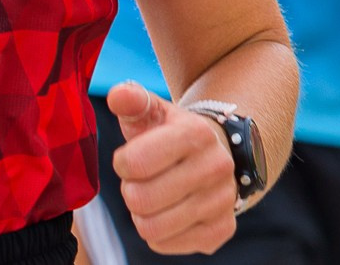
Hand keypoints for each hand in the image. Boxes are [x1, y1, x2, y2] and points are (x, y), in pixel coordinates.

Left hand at [107, 83, 239, 253]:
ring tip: (154, 196)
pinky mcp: (221, 230)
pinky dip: (158, 233)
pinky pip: (165, 245)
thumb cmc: (172, 133)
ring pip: (151, 228)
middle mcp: (216, 167)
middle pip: (140, 199)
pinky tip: (169, 212)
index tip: (130, 158)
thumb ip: (131, 99)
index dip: (122, 163)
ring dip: (142, 214)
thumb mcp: (153, 110)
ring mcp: (222, 201)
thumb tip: (117, 95)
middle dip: (130, 190)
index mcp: (196, 134)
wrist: (218, 153)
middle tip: (142, 180)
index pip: (133, 163)